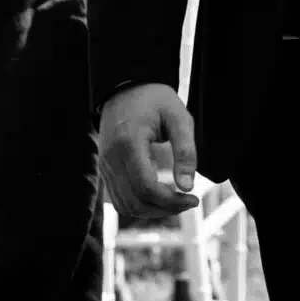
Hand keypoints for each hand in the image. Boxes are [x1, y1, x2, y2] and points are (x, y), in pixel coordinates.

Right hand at [99, 83, 199, 217]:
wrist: (125, 88)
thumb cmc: (155, 100)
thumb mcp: (178, 116)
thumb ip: (185, 150)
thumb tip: (188, 187)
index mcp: (128, 143)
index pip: (145, 187)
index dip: (171, 200)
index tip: (194, 198)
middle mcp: (111, 159)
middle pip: (135, 202)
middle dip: (165, 208)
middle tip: (190, 202)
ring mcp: (105, 166)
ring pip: (125, 206)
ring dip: (153, 211)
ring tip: (178, 202)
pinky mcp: (106, 170)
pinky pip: (120, 199)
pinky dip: (141, 206)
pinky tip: (161, 198)